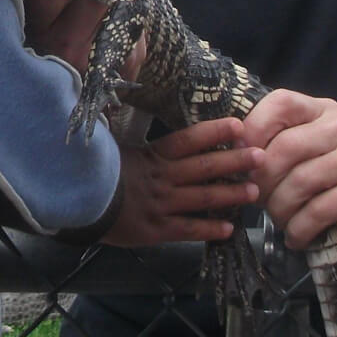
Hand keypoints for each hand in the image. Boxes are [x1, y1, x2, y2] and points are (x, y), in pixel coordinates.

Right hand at [103, 116, 262, 245]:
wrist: (76, 204)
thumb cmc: (93, 171)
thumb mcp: (111, 147)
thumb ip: (129, 135)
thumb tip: (128, 105)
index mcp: (151, 155)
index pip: (188, 140)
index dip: (214, 132)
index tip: (239, 126)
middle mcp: (161, 178)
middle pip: (204, 168)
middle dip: (235, 161)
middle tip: (260, 157)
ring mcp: (161, 205)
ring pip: (203, 198)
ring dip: (231, 194)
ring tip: (254, 191)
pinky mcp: (156, 231)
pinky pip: (189, 230)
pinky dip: (210, 230)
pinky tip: (229, 228)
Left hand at [243, 89, 336, 249]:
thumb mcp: (321, 147)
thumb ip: (285, 143)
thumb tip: (235, 156)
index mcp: (325, 110)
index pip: (279, 104)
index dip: (252, 131)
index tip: (241, 160)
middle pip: (283, 150)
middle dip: (262, 182)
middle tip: (259, 202)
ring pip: (299, 183)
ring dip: (279, 210)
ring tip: (280, 223)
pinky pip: (319, 210)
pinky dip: (300, 229)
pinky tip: (297, 237)